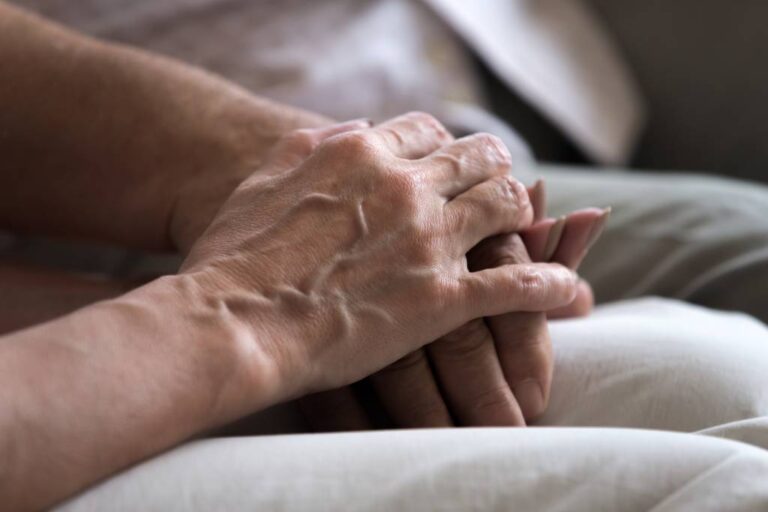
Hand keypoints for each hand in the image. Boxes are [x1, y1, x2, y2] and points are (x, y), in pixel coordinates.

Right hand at [180, 112, 577, 414]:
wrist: (235, 322)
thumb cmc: (235, 257)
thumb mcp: (264, 179)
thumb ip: (311, 146)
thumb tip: (352, 127)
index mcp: (360, 154)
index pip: (426, 130)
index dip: (443, 143)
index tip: (447, 160)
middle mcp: (403, 187)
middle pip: (475, 157)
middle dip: (493, 163)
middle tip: (501, 179)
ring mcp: (427, 241)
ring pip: (505, 204)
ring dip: (524, 210)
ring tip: (532, 223)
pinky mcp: (440, 298)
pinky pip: (515, 284)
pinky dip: (549, 285)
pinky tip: (569, 290)